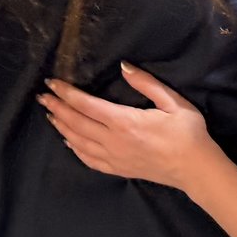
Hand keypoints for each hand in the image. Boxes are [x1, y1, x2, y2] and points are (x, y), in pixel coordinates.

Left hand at [43, 65, 219, 193]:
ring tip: (50, 115)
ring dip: (62, 127)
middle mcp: (113, 141)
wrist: (195, 169)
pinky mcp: (118, 169)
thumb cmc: (188, 133)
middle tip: (41, 97)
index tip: (52, 84)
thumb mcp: (173, 102)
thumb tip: (124, 66)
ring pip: (79, 142)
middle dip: (57, 108)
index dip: (67, 93)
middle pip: (77, 123)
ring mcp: (114, 158)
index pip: (87, 105)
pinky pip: (89, 159)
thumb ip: (147, 83)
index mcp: (125, 121)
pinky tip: (69, 142)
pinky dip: (75, 149)